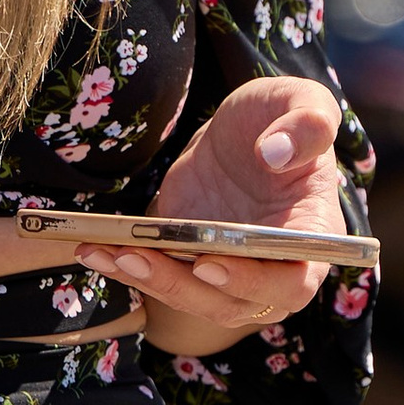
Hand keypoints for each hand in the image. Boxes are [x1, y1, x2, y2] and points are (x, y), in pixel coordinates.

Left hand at [77, 74, 348, 356]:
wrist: (243, 132)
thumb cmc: (279, 118)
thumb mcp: (300, 100)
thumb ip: (308, 121)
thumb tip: (277, 152)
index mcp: (311, 234)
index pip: (292, 282)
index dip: (253, 282)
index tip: (211, 264)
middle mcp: (274, 268)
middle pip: (234, 304)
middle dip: (183, 287)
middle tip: (138, 258)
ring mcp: (232, 273)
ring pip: (193, 299)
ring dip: (147, 281)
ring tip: (106, 252)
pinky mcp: (192, 266)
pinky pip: (163, 280)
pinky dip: (127, 269)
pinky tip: (92, 249)